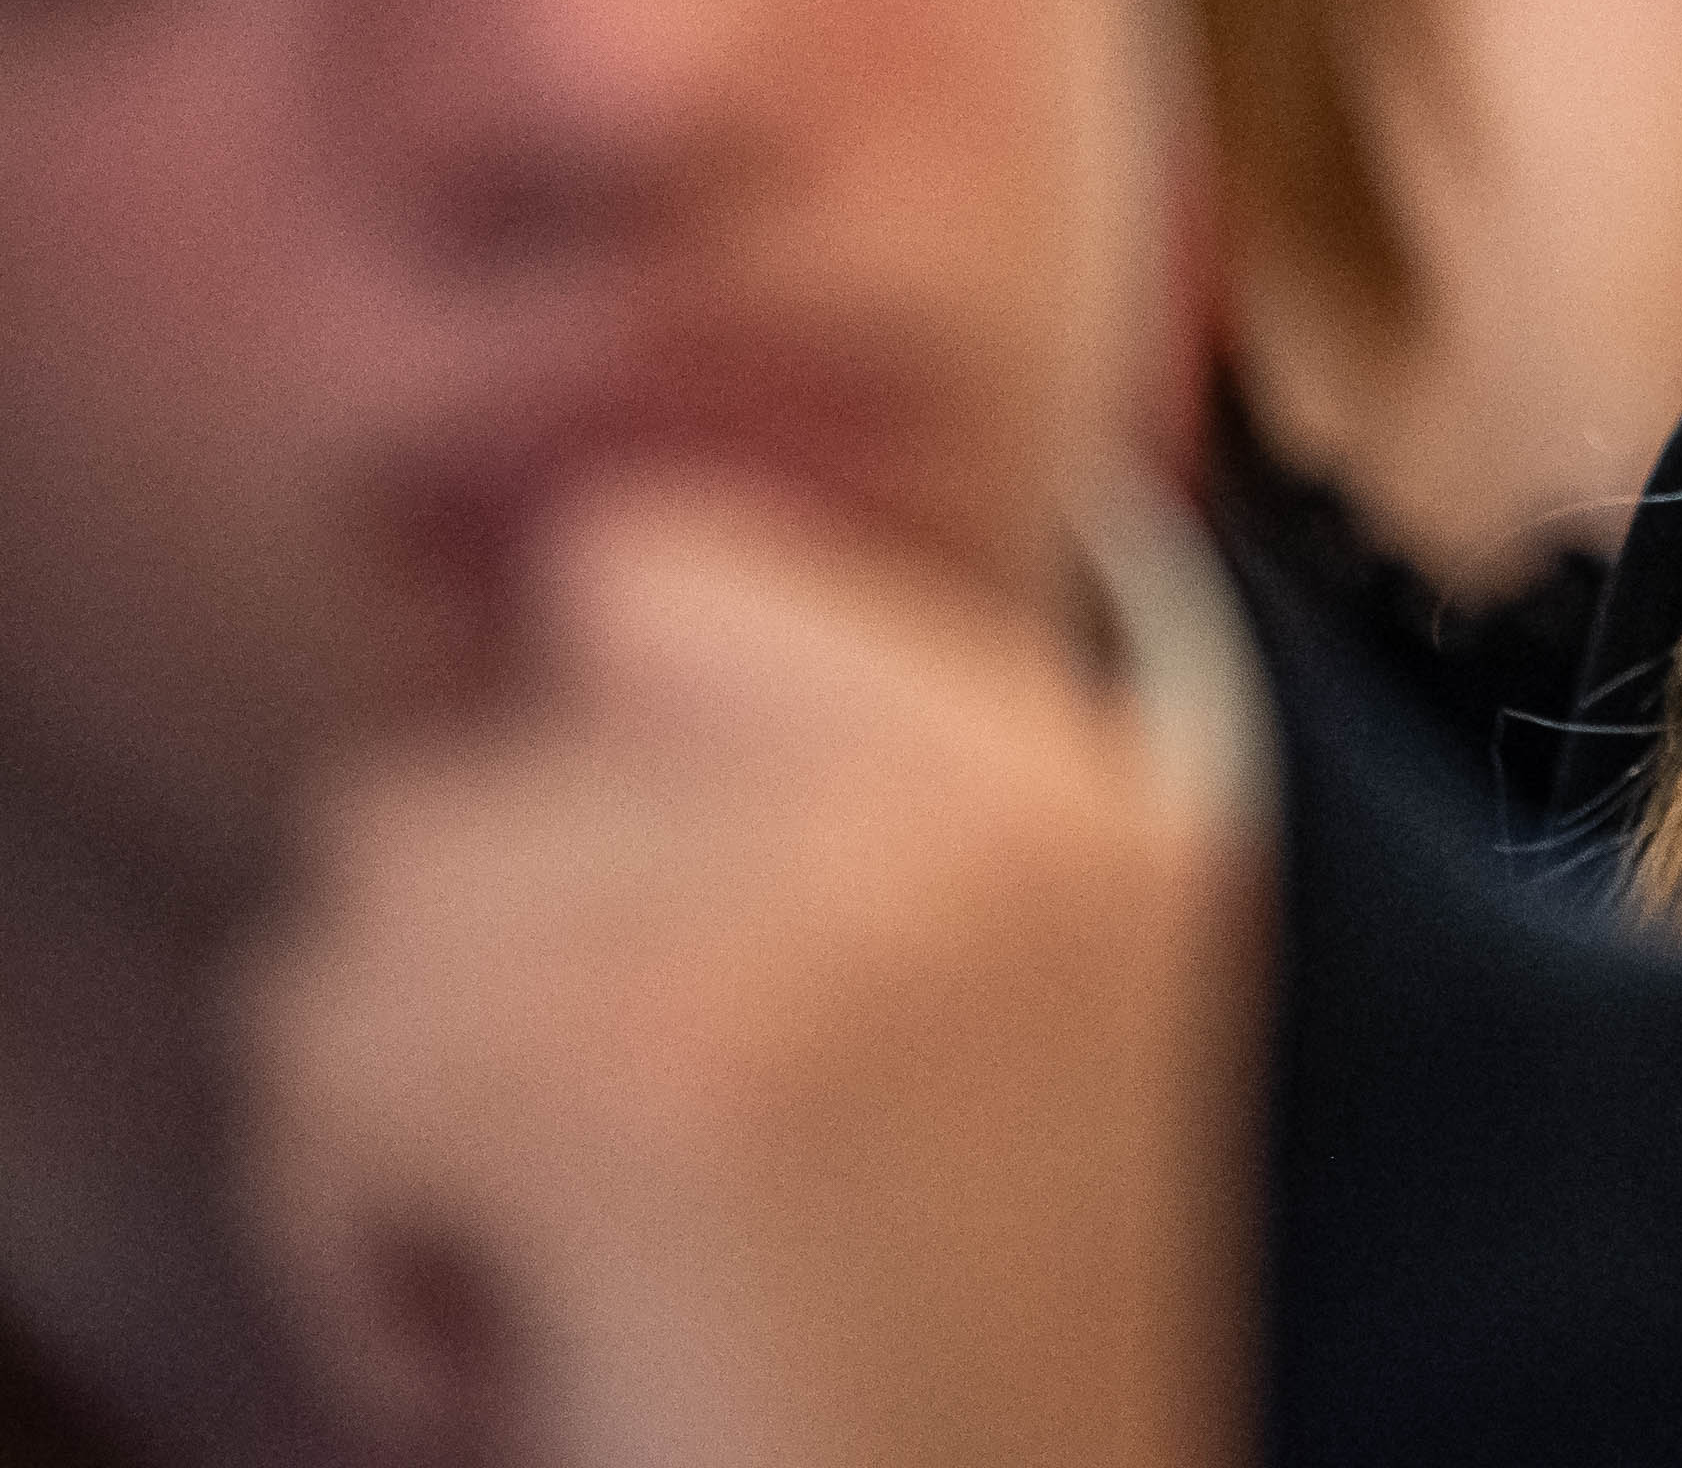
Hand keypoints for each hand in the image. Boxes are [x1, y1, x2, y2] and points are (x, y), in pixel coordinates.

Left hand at [234, 483, 1255, 1467]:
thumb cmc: (928, 1381)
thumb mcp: (967, 1020)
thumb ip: (810, 805)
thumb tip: (528, 599)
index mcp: (1075, 779)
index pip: (651, 569)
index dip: (549, 755)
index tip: (586, 957)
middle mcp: (982, 811)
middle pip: (470, 761)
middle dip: (464, 994)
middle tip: (608, 1189)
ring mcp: (840, 927)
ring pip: (370, 914)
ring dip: (401, 1130)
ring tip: (570, 1277)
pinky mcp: (674, 1083)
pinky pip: (334, 1074)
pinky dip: (355, 1257)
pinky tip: (507, 1349)